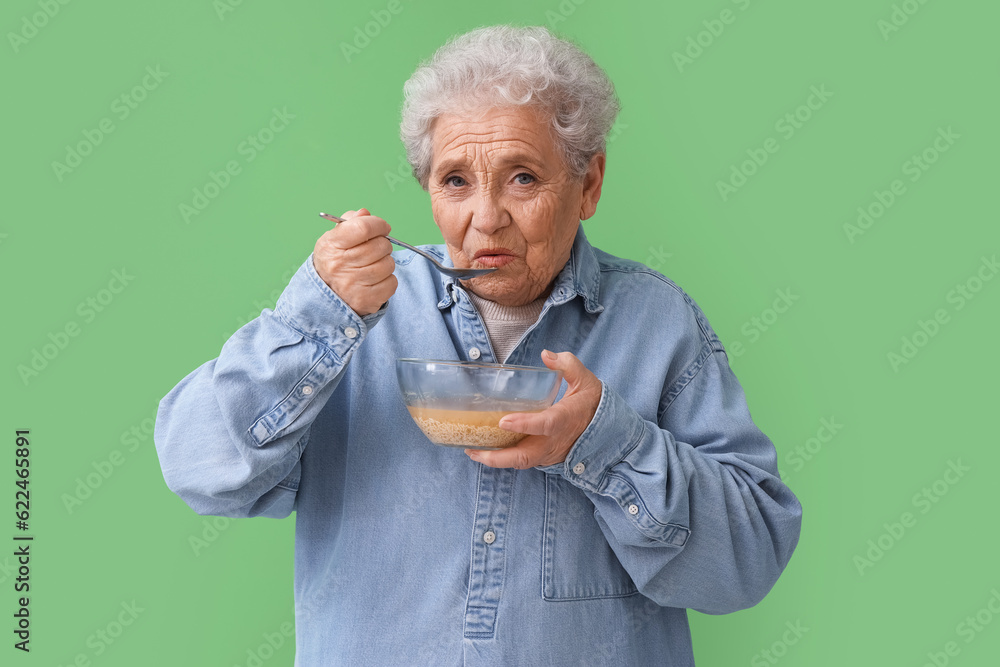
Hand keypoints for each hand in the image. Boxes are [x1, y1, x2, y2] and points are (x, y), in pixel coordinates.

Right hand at [313, 208, 397, 316]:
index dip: (378, 224)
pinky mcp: (366, 300)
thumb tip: (365, 213)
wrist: (326, 295)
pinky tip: (376, 279)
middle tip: (377, 248)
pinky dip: (388, 280)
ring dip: (386, 262)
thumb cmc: (335, 261)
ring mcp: (353, 284)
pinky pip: (392, 283)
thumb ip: (351, 222)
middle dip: (383, 243)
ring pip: (388, 264)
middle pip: (379, 246)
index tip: (382, 227)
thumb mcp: (335, 238)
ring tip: (374, 264)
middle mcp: (340, 265)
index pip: (363, 228)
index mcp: (331, 245)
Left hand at [465, 350, 602, 468]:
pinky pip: (522, 461)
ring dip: (496, 460)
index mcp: (565, 419)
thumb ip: (568, 365)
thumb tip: (546, 355)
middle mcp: (555, 441)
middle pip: (524, 457)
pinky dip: (504, 458)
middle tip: (472, 450)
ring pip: (521, 462)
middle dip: (497, 457)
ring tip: (471, 451)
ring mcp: (549, 453)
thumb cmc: (593, 405)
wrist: (608, 432)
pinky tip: (486, 450)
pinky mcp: (545, 457)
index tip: (503, 421)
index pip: (544, 425)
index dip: (524, 424)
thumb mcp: (587, 380)